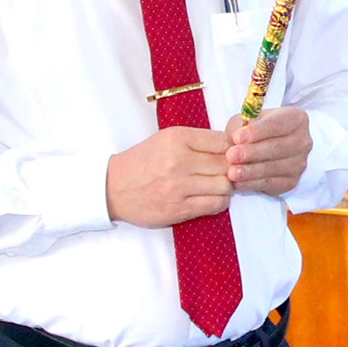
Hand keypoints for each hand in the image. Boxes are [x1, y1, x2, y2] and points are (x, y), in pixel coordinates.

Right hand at [106, 127, 232, 227]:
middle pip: (226, 165)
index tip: (232, 155)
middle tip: (227, 172)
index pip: (222, 142)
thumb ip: (198, 141)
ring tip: (217, 186)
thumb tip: (234, 146)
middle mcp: (178, 161)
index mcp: (177, 138)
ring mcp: (178, 187)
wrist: (113, 188)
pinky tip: (210, 198)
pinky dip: (219, 202)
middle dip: (231, 169)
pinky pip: (214, 205)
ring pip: (224, 186)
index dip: (233, 150)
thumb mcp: (166, 139)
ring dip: (226, 187)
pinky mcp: (178, 209)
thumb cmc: (143, 162)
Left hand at [223, 107, 311, 195]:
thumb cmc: (256, 130)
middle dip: (252, 153)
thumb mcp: (248, 120)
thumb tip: (235, 140)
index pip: (277, 124)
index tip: (237, 137)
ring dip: (251, 171)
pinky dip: (253, 184)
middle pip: (278, 147)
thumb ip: (243, 126)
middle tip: (231, 155)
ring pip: (274, 168)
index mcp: (296, 119)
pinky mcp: (292, 181)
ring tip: (232, 172)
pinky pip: (272, 184)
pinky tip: (239, 183)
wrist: (265, 147)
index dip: (257, 132)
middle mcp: (302, 141)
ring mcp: (299, 163)